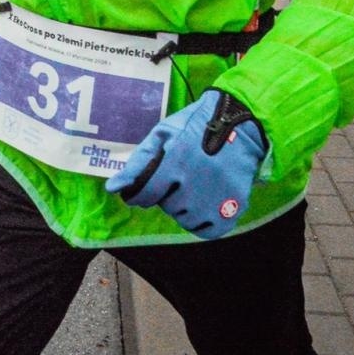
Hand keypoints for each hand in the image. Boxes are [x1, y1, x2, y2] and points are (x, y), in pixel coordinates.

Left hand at [106, 89, 266, 239]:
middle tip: (176, 178)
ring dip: (183, 208)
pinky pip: (208, 231)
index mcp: (176, 161)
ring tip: (191, 187)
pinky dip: (202, 222)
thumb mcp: (162, 134)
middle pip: (167, 206)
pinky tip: (202, 205)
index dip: (138, 195)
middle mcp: (196, 183)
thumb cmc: (195, 126)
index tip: (139, 192)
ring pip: (186, 219)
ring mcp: (218, 198)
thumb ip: (139, 162)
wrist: (240, 123)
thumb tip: (113, 188)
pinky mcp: (235, 207)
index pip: (146, 194)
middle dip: (165, 195)